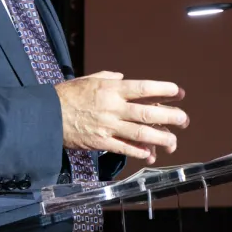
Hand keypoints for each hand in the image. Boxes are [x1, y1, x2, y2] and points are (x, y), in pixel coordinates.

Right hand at [55, 71, 188, 164]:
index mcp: (112, 89)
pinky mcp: (101, 143)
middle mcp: (113, 107)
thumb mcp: (90, 79)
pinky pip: (125, 148)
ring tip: (174, 142)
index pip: (144, 88)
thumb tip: (126, 79)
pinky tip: (150, 154)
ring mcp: (108, 126)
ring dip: (161, 139)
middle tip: (184, 120)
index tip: (179, 92)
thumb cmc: (68, 95)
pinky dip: (139, 152)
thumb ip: (111, 78)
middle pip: (148, 113)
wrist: (47, 115)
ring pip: (141, 134)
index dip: (165, 90)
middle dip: (171, 117)